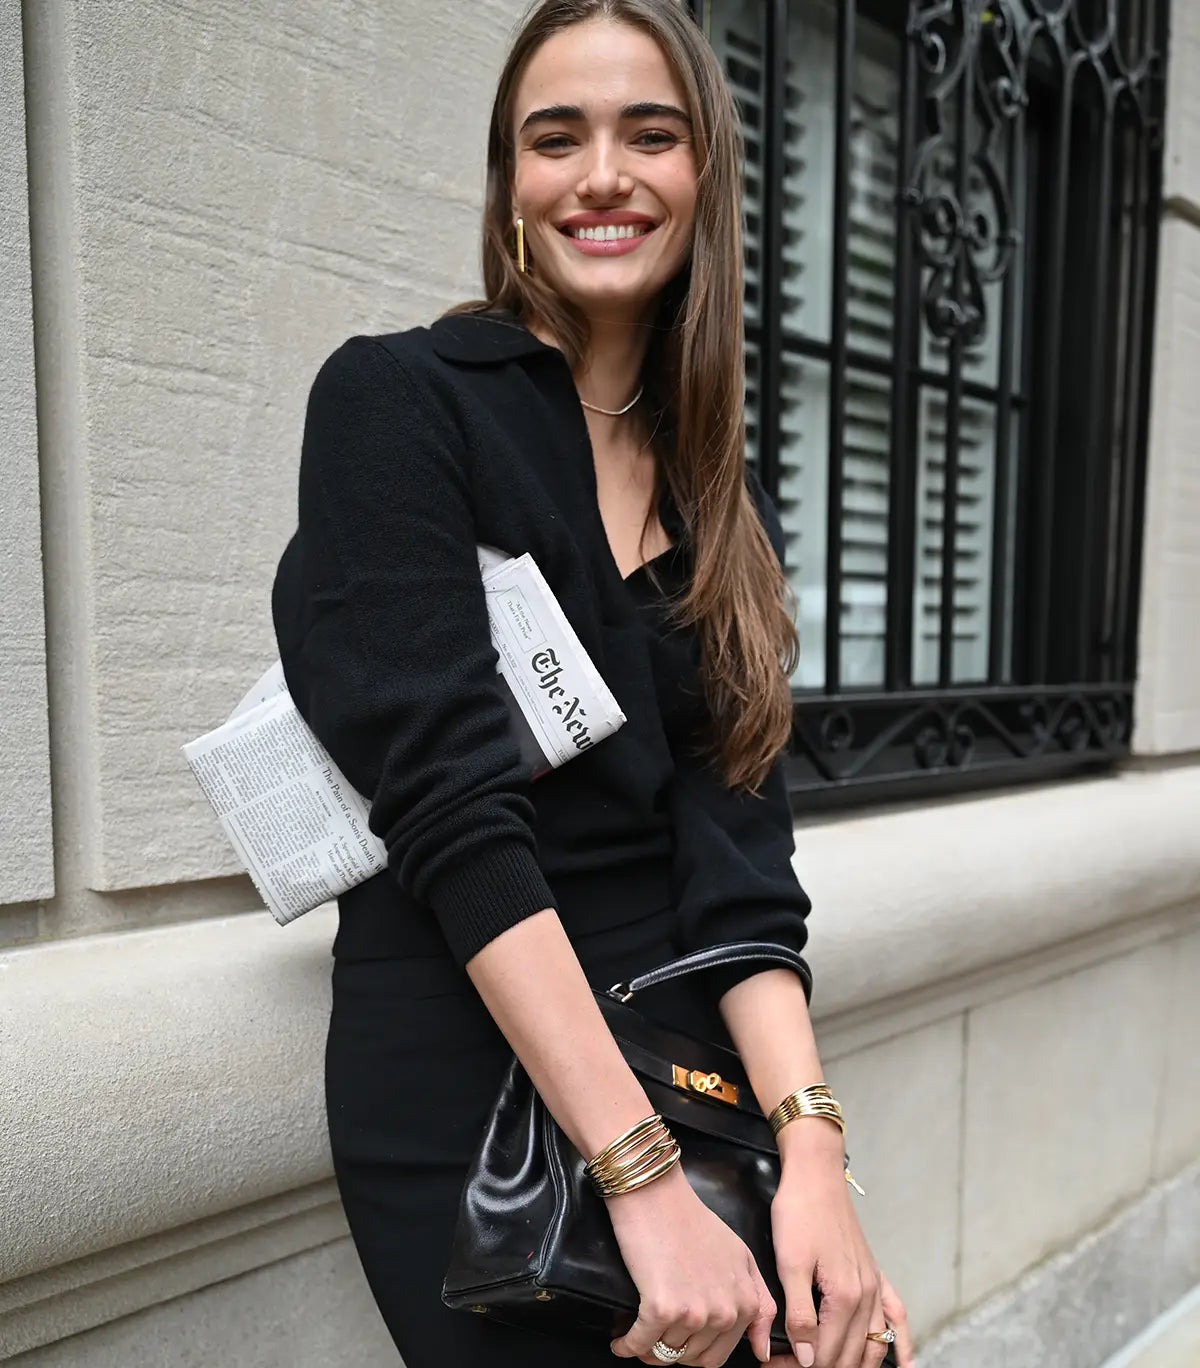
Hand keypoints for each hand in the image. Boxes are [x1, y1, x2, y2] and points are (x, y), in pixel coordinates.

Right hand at [606, 1164, 776, 1365]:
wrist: (655, 1193)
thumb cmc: (691, 1220)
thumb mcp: (740, 1257)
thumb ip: (760, 1302)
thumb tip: (761, 1351)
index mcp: (745, 1302)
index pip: (719, 1355)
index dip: (694, 1351)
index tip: (678, 1341)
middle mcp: (725, 1312)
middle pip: (692, 1359)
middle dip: (672, 1352)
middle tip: (655, 1335)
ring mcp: (694, 1312)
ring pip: (666, 1354)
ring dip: (647, 1350)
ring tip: (637, 1333)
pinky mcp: (661, 1308)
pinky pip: (639, 1344)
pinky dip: (625, 1345)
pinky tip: (621, 1339)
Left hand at [769, 1137, 913, 1367]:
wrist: (815, 1176)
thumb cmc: (799, 1213)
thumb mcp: (789, 1263)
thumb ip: (800, 1314)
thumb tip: (808, 1358)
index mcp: (845, 1296)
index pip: (825, 1353)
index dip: (798, 1367)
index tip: (774, 1367)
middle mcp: (867, 1296)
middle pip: (849, 1355)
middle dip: (821, 1367)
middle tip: (787, 1367)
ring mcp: (875, 1285)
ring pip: (874, 1345)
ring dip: (854, 1365)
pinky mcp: (875, 1273)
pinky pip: (897, 1316)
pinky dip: (902, 1344)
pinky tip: (905, 1364)